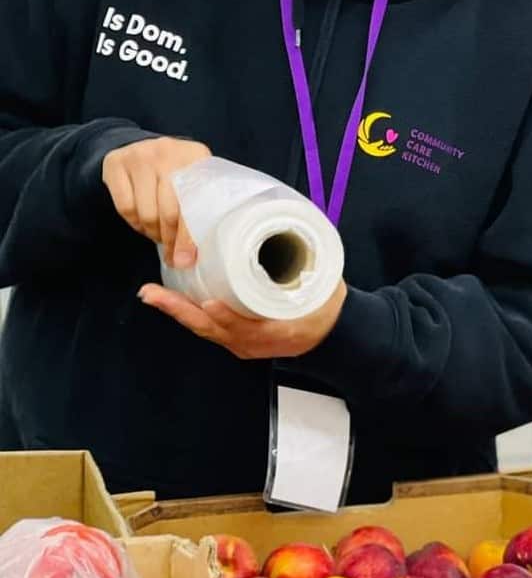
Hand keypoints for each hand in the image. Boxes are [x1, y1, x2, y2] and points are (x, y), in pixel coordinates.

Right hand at [102, 137, 209, 266]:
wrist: (144, 147)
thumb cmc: (177, 173)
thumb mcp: (194, 180)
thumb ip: (201, 208)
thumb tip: (190, 257)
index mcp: (197, 156)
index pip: (195, 203)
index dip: (189, 237)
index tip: (186, 260)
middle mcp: (169, 152)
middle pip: (169, 211)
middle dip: (170, 240)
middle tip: (172, 252)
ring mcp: (140, 155)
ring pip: (146, 212)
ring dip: (152, 232)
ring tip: (158, 234)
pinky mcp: (116, 163)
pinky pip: (125, 207)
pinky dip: (134, 222)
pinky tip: (142, 222)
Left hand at [137, 280, 347, 359]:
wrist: (333, 336)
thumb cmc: (326, 310)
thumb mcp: (322, 288)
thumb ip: (306, 268)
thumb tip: (287, 233)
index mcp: (278, 332)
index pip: (247, 328)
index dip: (228, 317)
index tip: (211, 304)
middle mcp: (254, 343)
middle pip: (212, 328)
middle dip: (179, 310)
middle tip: (152, 293)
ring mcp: (243, 344)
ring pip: (205, 329)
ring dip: (177, 311)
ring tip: (153, 294)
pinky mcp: (238, 340)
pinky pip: (209, 328)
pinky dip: (190, 314)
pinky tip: (176, 300)